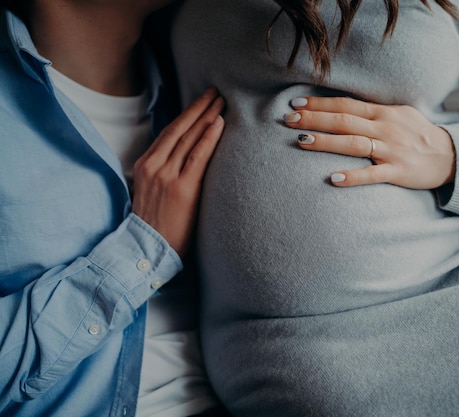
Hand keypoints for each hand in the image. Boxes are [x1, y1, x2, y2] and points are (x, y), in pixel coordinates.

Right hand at [132, 88, 224, 255]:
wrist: (145, 249)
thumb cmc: (152, 224)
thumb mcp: (148, 191)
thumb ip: (161, 173)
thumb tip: (180, 160)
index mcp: (145, 165)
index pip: (169, 132)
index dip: (186, 115)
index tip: (200, 101)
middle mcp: (154, 166)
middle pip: (180, 129)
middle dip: (199, 108)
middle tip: (215, 92)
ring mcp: (167, 176)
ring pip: (189, 138)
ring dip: (207, 117)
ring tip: (221, 102)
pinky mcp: (182, 189)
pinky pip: (197, 157)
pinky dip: (208, 138)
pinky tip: (218, 124)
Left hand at [283, 96, 455, 188]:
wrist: (450, 156)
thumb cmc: (419, 134)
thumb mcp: (399, 115)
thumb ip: (373, 112)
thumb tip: (343, 108)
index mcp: (383, 113)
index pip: (345, 105)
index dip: (320, 103)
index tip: (297, 104)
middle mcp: (384, 128)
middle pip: (344, 121)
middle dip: (314, 119)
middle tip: (288, 120)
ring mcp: (391, 150)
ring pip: (353, 143)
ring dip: (325, 141)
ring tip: (301, 141)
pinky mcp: (397, 171)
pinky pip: (372, 174)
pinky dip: (353, 176)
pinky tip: (334, 178)